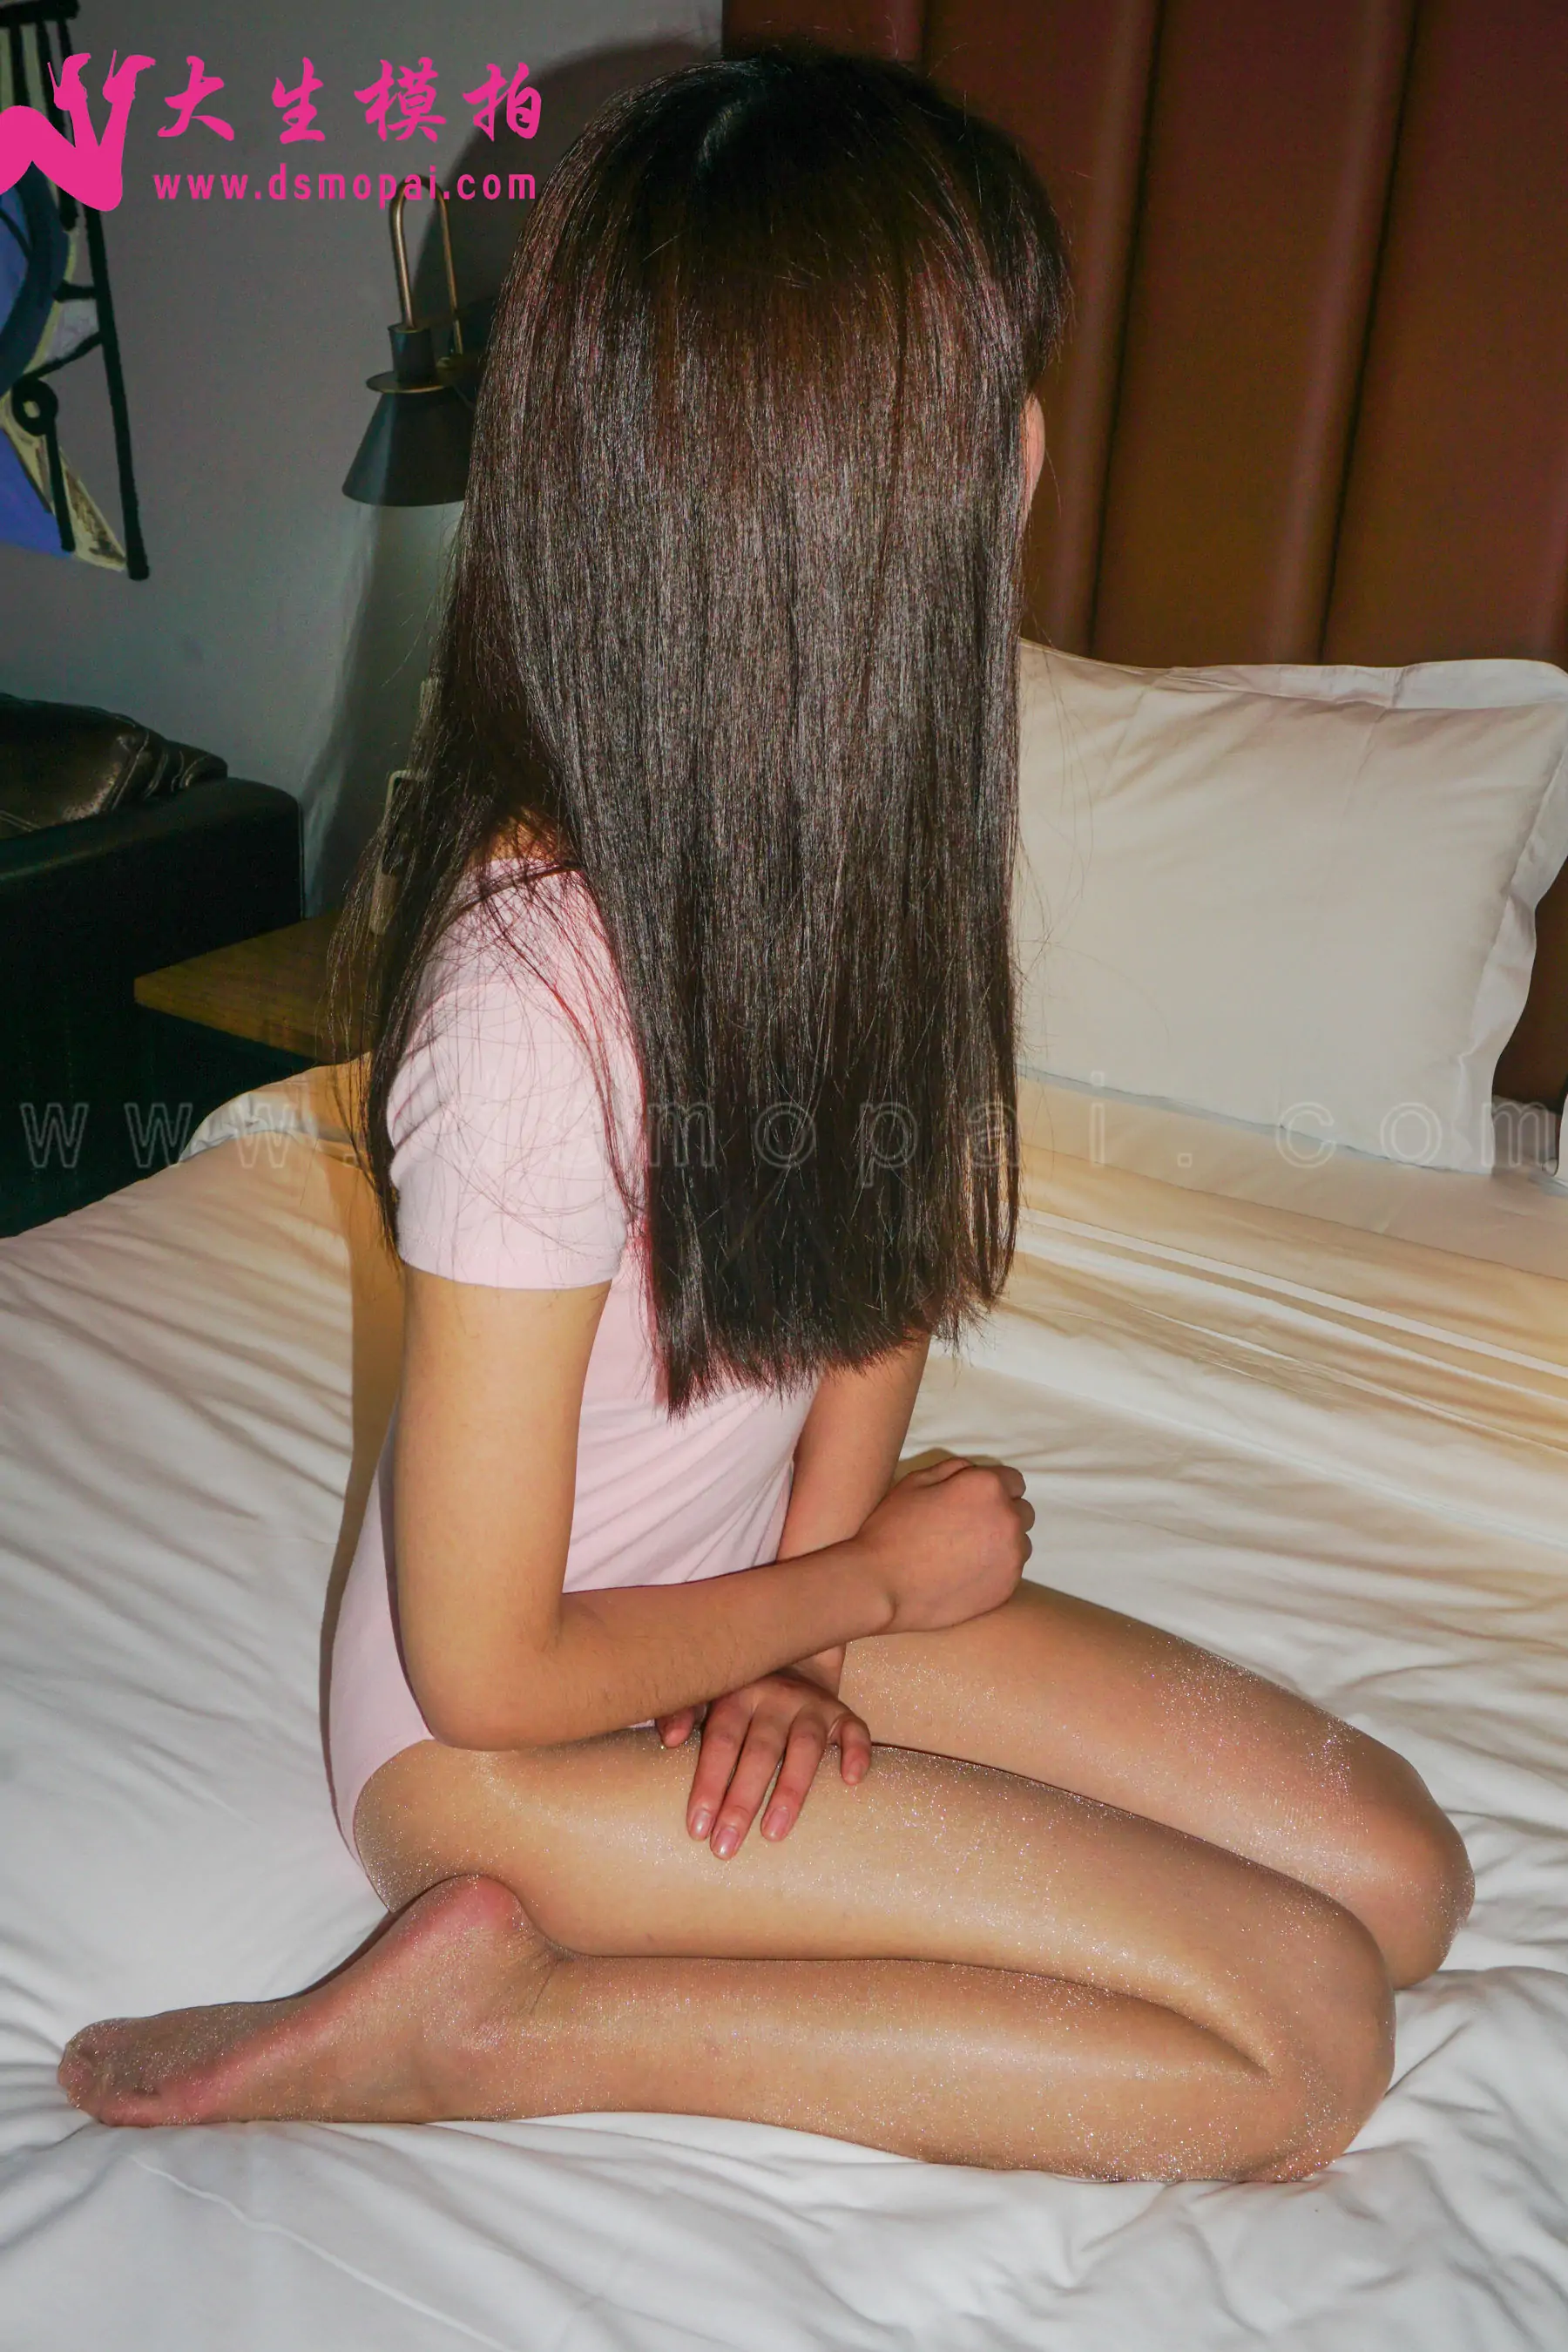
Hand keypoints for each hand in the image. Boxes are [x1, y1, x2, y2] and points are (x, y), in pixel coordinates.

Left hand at [656, 1666, 871, 1859]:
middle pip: (760, 1751)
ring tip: (773, 1834)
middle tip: (725, 1846)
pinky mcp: (841, 1713)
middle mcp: (775, 1696)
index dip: (708, 1783)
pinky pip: (855, 1730)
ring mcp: (811, 1704)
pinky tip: (851, 1780)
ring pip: (805, 1747)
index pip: (721, 1741)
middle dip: (741, 1801)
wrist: (789, 1659)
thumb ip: (680, 1711)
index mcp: (736, 1693)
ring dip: (790, 1791)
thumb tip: (669, 1739)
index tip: (697, 1828)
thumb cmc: (737, 1694)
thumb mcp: (706, 1695)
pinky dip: (856, 1752)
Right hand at [856, 1456, 1032, 1633]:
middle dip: (1003, 1514)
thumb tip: (973, 1471)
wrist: (882, 1585)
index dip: (993, 1489)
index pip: (1014, 1481)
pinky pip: (1011, 1572)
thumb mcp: (916, 1482)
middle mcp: (1009, 1519)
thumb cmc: (893, 1528)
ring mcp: (1011, 1557)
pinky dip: (995, 1570)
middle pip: (1023, 1512)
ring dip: (1003, 1544)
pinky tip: (966, 1575)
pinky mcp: (1007, 1588)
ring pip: (1020, 1544)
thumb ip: (953, 1469)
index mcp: (988, 1487)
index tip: (975, 1502)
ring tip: (968, 1554)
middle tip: (970, 1528)